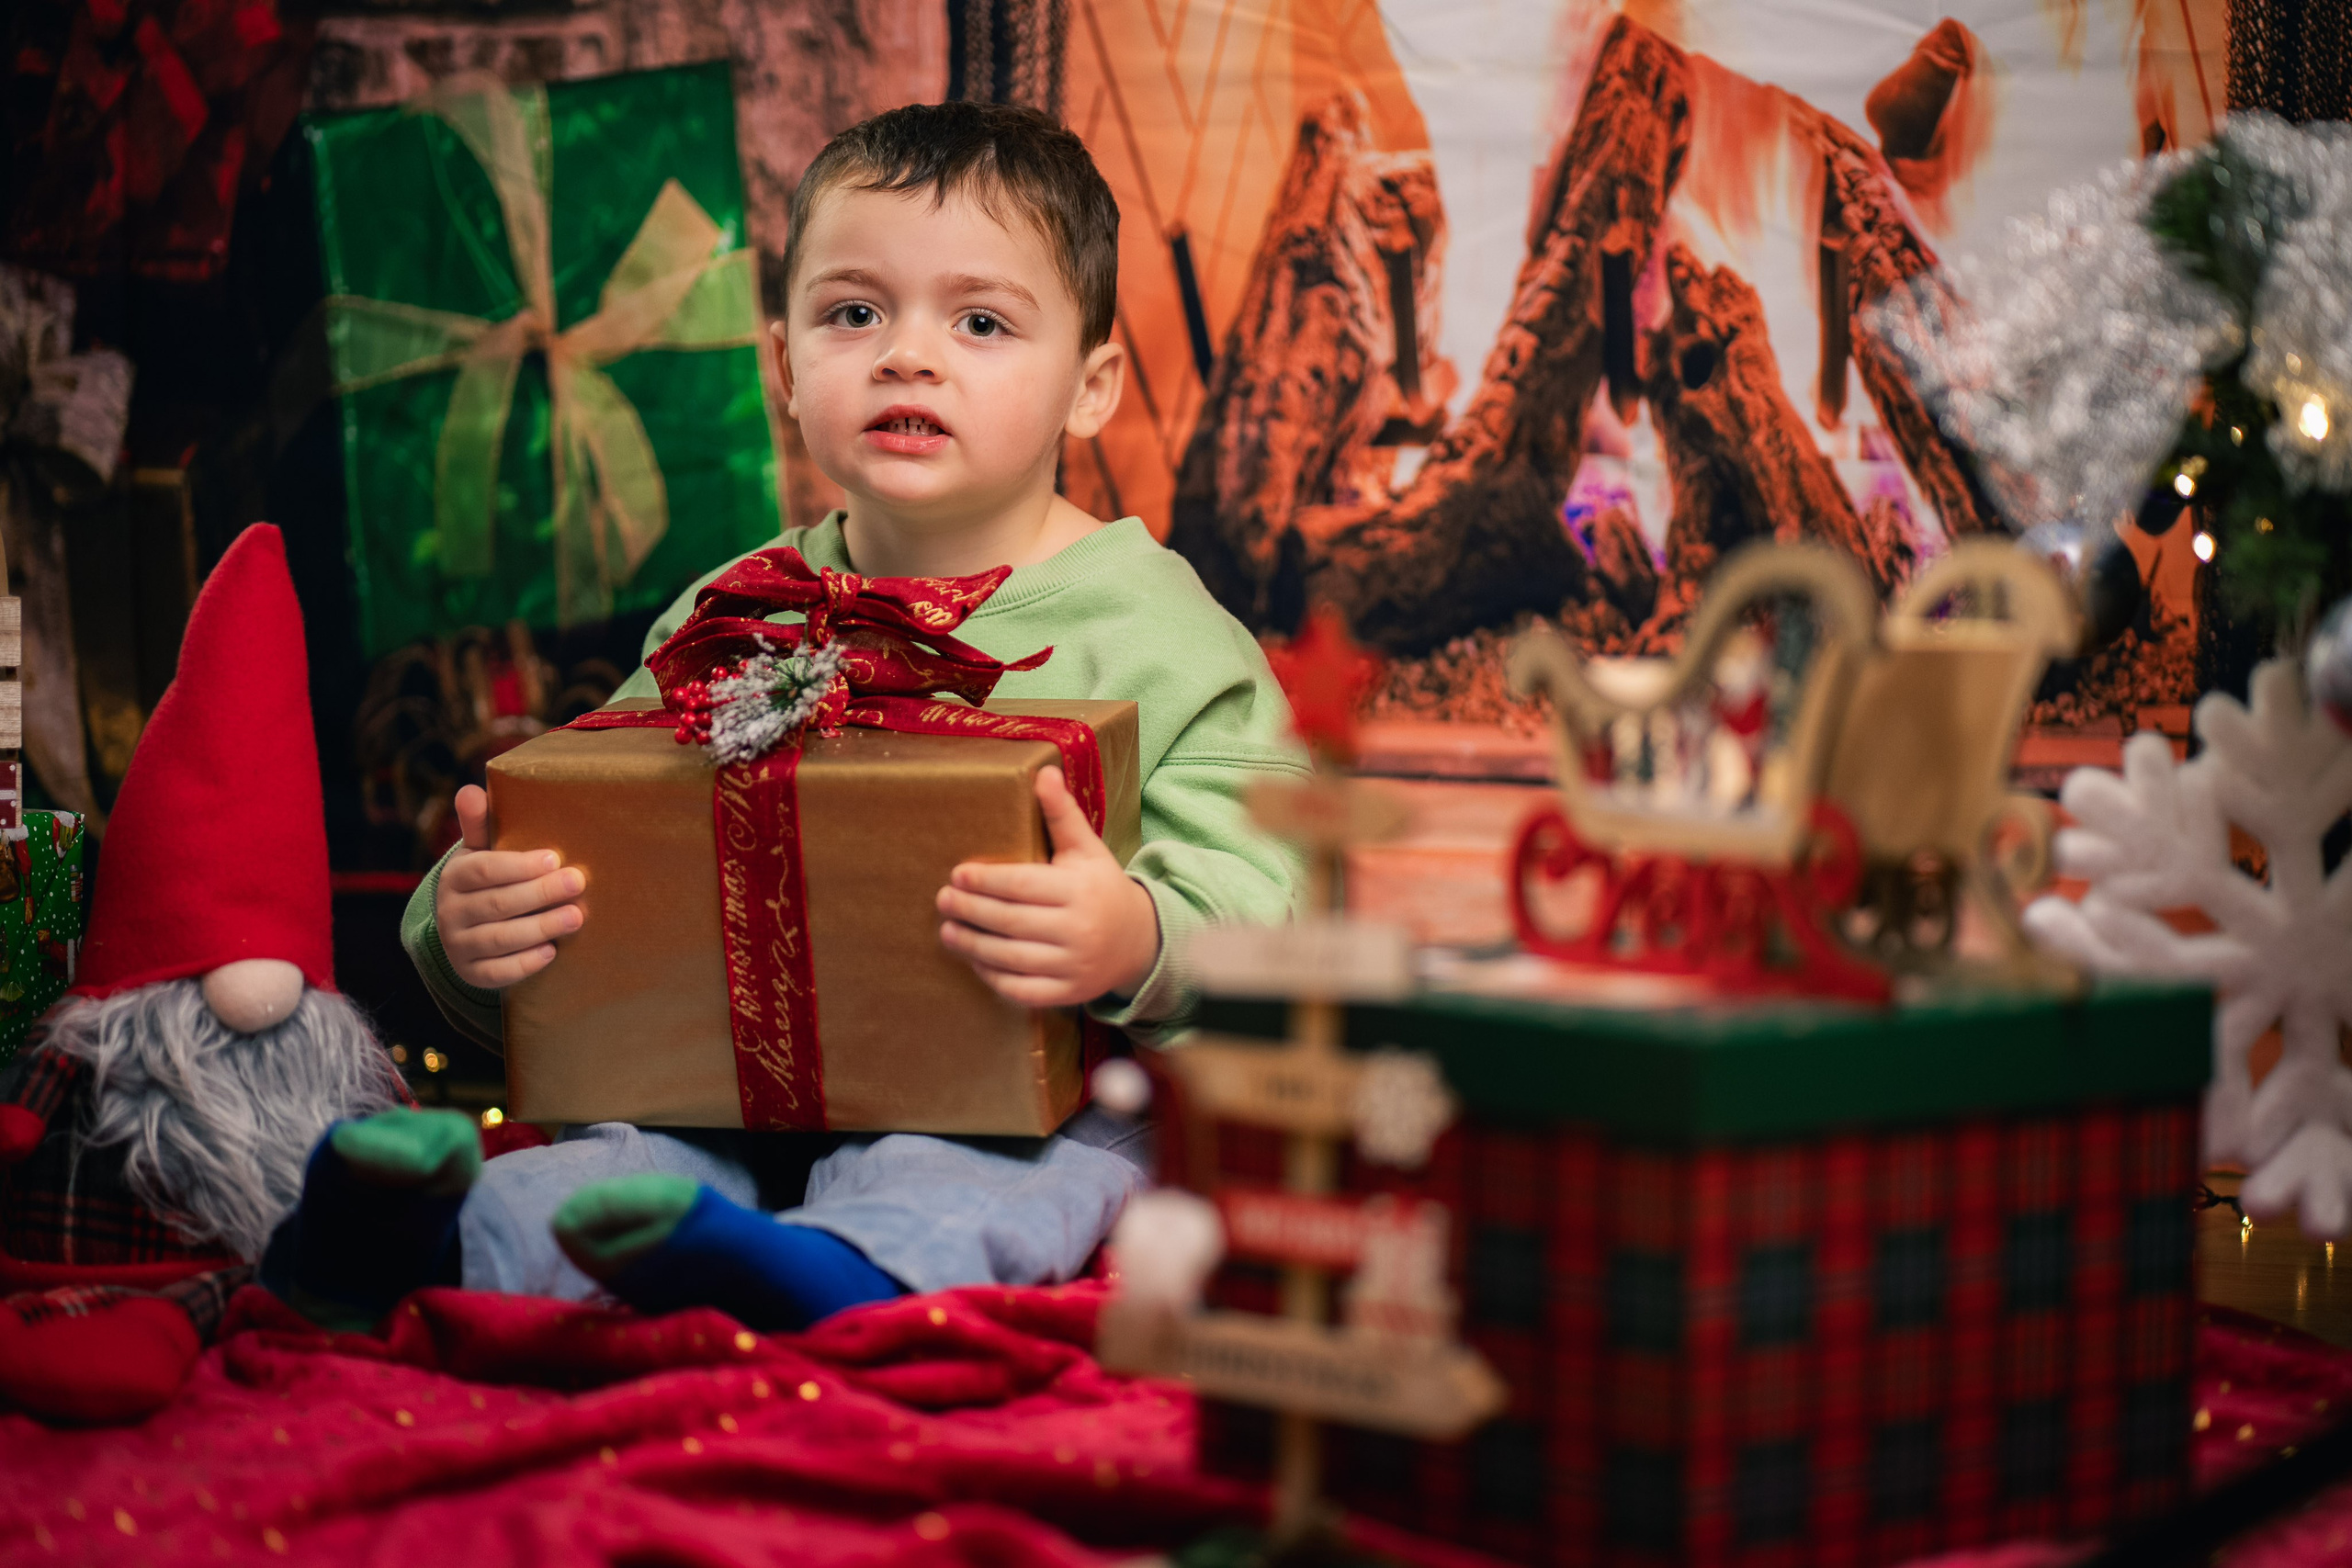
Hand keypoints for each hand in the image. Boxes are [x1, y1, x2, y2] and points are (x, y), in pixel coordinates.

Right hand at [433, 784, 584, 988]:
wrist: (463, 930)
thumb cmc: (485, 881)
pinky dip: (524, 963)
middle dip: (539, 893)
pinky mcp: (472, 973)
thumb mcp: (478, 853)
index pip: (484, 870)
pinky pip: (497, 973)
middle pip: (497, 903)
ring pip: (499, 938)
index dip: (518, 865)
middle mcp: (451, 912)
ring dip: (540, 927)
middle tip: (577, 883)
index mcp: (455, 877)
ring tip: (575, 917)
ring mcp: (459, 946)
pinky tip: (551, 952)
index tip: (553, 857)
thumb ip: (479, 824)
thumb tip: (471, 789)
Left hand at [936, 767, 1159, 1007]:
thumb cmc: (1102, 888)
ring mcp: (1074, 965)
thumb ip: (1062, 814)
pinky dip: (995, 977)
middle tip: (943, 900)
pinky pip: (1023, 989)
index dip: (987, 881)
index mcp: (1080, 891)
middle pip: (1011, 922)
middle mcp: (1078, 930)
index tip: (957, 874)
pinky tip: (975, 961)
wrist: (1140, 941)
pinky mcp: (1069, 993)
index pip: (1023, 886)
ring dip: (973, 945)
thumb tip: (1043, 772)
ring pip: (1012, 958)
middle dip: (971, 911)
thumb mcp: (1087, 849)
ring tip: (947, 931)